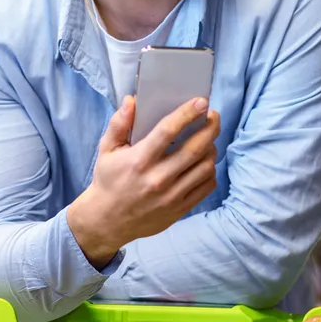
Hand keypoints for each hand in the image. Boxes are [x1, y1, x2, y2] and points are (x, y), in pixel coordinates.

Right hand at [68, 96, 220, 268]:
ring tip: (208, 139)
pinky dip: (210, 171)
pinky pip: (206, 186)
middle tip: (214, 116)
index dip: (187, 114)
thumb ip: (118, 124)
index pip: (168, 131)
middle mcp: (157, 178)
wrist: (107, 221)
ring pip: (205, 167)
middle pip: (194, 149)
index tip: (201, 102)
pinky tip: (204, 162)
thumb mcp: (106, 150)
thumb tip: (132, 100)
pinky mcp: (179, 209)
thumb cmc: (108, 180)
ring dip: (211, 149)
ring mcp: (171, 196)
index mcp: (138, 160)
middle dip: (210, 128)